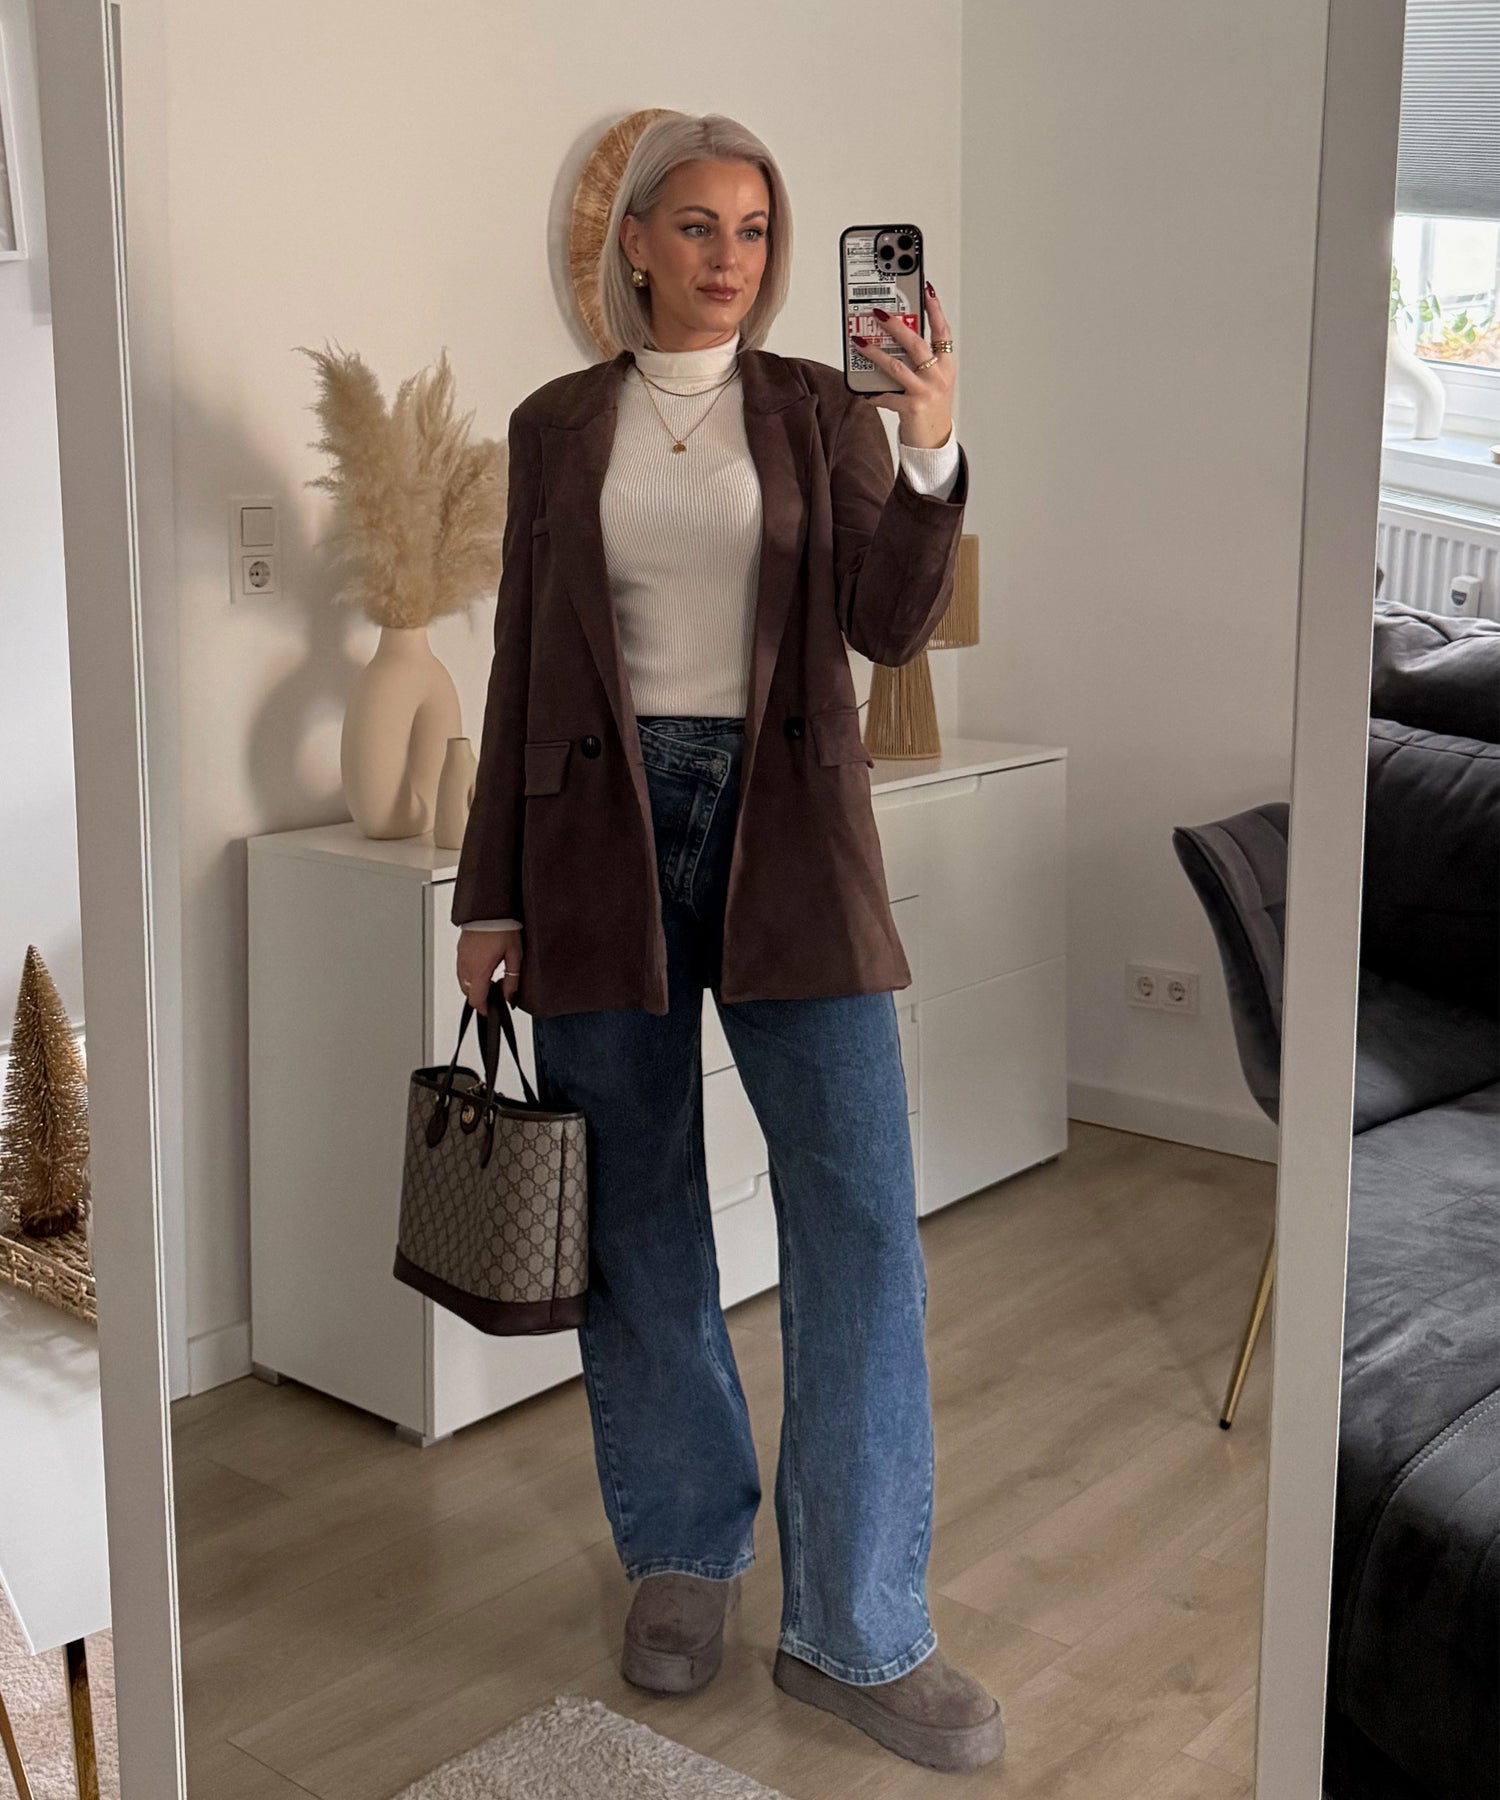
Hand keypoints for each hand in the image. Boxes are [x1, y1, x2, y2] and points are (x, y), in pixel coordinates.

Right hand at [456, 927, 522, 1011]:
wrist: (490, 909)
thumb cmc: (502, 928)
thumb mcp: (515, 956)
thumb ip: (512, 980)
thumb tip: (510, 997)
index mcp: (479, 970)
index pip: (476, 1000)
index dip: (484, 1008)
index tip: (491, 1009)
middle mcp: (466, 966)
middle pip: (468, 993)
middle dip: (480, 996)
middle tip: (495, 990)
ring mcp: (461, 958)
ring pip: (463, 982)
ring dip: (475, 985)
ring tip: (491, 976)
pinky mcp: (460, 950)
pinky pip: (461, 970)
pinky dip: (470, 974)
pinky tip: (483, 966)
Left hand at [851, 279, 954, 448]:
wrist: (934, 442)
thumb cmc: (931, 407)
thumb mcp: (933, 381)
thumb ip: (919, 361)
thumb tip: (893, 340)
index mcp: (946, 365)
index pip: (942, 330)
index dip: (934, 309)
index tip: (925, 288)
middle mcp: (938, 376)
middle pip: (916, 343)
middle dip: (895, 325)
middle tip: (878, 313)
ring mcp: (926, 392)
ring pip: (896, 366)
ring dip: (874, 353)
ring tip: (860, 343)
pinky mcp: (912, 408)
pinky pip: (887, 396)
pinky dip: (873, 393)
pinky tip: (864, 391)